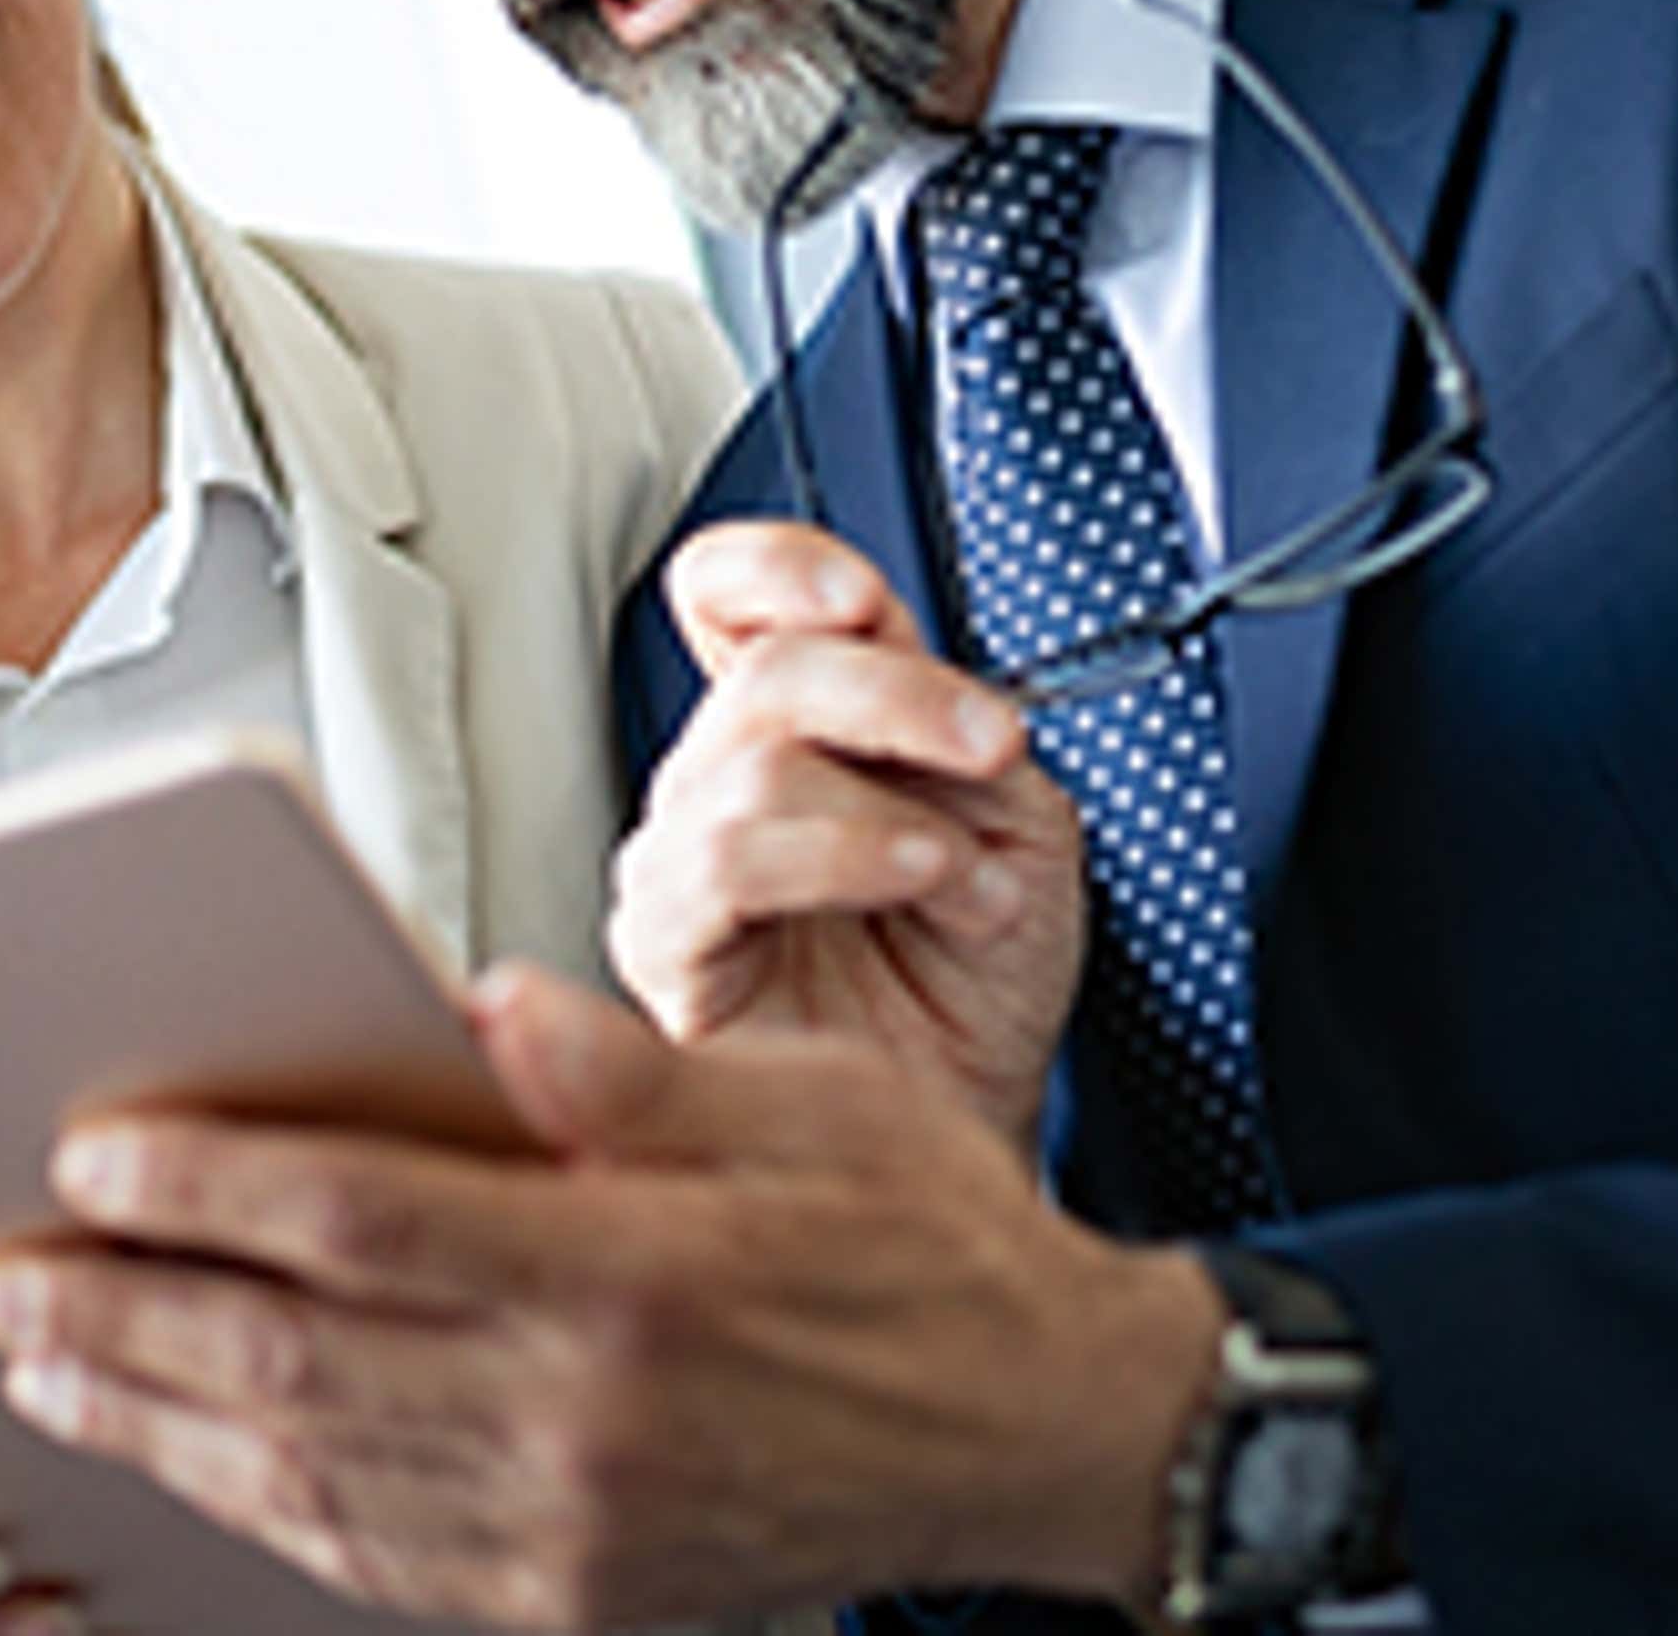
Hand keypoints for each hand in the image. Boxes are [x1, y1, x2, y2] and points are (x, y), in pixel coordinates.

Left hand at [0, 963, 1221, 1628]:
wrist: (1041, 1435)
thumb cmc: (925, 1244)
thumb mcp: (803, 1106)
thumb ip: (622, 1072)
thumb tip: (475, 1011)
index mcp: (632, 1273)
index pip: (360, 1222)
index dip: (207, 1185)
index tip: (92, 1148)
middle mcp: (586, 1421)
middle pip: (292, 1363)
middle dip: (121, 1317)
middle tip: (2, 1273)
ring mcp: (574, 1533)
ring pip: (307, 1480)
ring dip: (155, 1425)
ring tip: (45, 1371)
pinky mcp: (576, 1602)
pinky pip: (376, 1563)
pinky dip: (261, 1515)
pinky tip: (191, 1469)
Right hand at [614, 520, 1084, 1146]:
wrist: (980, 1109)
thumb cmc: (981, 973)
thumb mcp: (1012, 815)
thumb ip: (956, 724)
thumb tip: (917, 667)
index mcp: (798, 720)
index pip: (728, 592)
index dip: (775, 568)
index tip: (858, 596)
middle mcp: (724, 775)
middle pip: (763, 668)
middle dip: (897, 693)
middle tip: (990, 743)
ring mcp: (684, 857)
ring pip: (748, 762)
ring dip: (888, 807)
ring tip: (968, 873)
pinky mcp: (666, 946)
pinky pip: (718, 867)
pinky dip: (837, 857)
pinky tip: (915, 881)